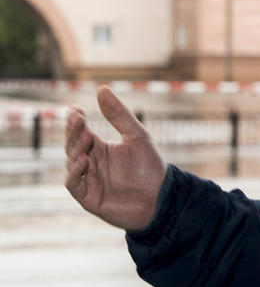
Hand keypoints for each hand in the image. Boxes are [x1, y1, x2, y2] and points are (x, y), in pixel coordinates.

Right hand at [64, 86, 167, 230]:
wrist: (161, 198)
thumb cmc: (150, 167)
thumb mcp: (137, 136)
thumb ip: (119, 115)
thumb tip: (102, 88)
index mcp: (100, 149)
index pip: (80, 132)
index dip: (75, 121)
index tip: (75, 108)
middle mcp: (91, 163)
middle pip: (73, 145)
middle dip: (74, 132)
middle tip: (78, 119)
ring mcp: (88, 180)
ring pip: (71, 161)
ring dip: (76, 149)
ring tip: (88, 137)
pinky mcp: (88, 197)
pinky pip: (73, 183)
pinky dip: (74, 171)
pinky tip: (83, 160)